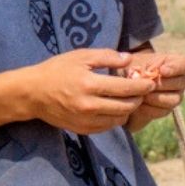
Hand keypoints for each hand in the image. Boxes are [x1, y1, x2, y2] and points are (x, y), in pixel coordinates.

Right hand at [9, 48, 152, 134]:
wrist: (33, 93)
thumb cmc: (57, 70)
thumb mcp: (80, 56)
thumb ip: (106, 56)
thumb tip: (129, 60)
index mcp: (89, 84)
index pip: (125, 88)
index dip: (142, 86)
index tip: (151, 82)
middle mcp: (88, 105)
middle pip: (126, 106)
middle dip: (138, 99)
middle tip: (142, 90)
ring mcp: (85, 120)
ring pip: (119, 119)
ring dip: (128, 109)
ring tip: (128, 98)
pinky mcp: (82, 129)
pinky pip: (107, 127)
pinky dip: (115, 118)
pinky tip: (114, 107)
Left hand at [119, 51, 184, 131]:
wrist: (125, 86)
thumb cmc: (133, 69)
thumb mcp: (135, 62)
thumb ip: (143, 66)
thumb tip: (146, 75)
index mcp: (175, 64)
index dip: (176, 67)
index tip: (161, 70)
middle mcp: (180, 81)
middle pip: (181, 82)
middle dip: (162, 83)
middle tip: (147, 84)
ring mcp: (176, 96)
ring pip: (173, 99)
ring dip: (156, 97)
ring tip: (141, 94)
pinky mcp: (166, 109)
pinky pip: (162, 111)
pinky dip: (149, 107)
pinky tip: (138, 103)